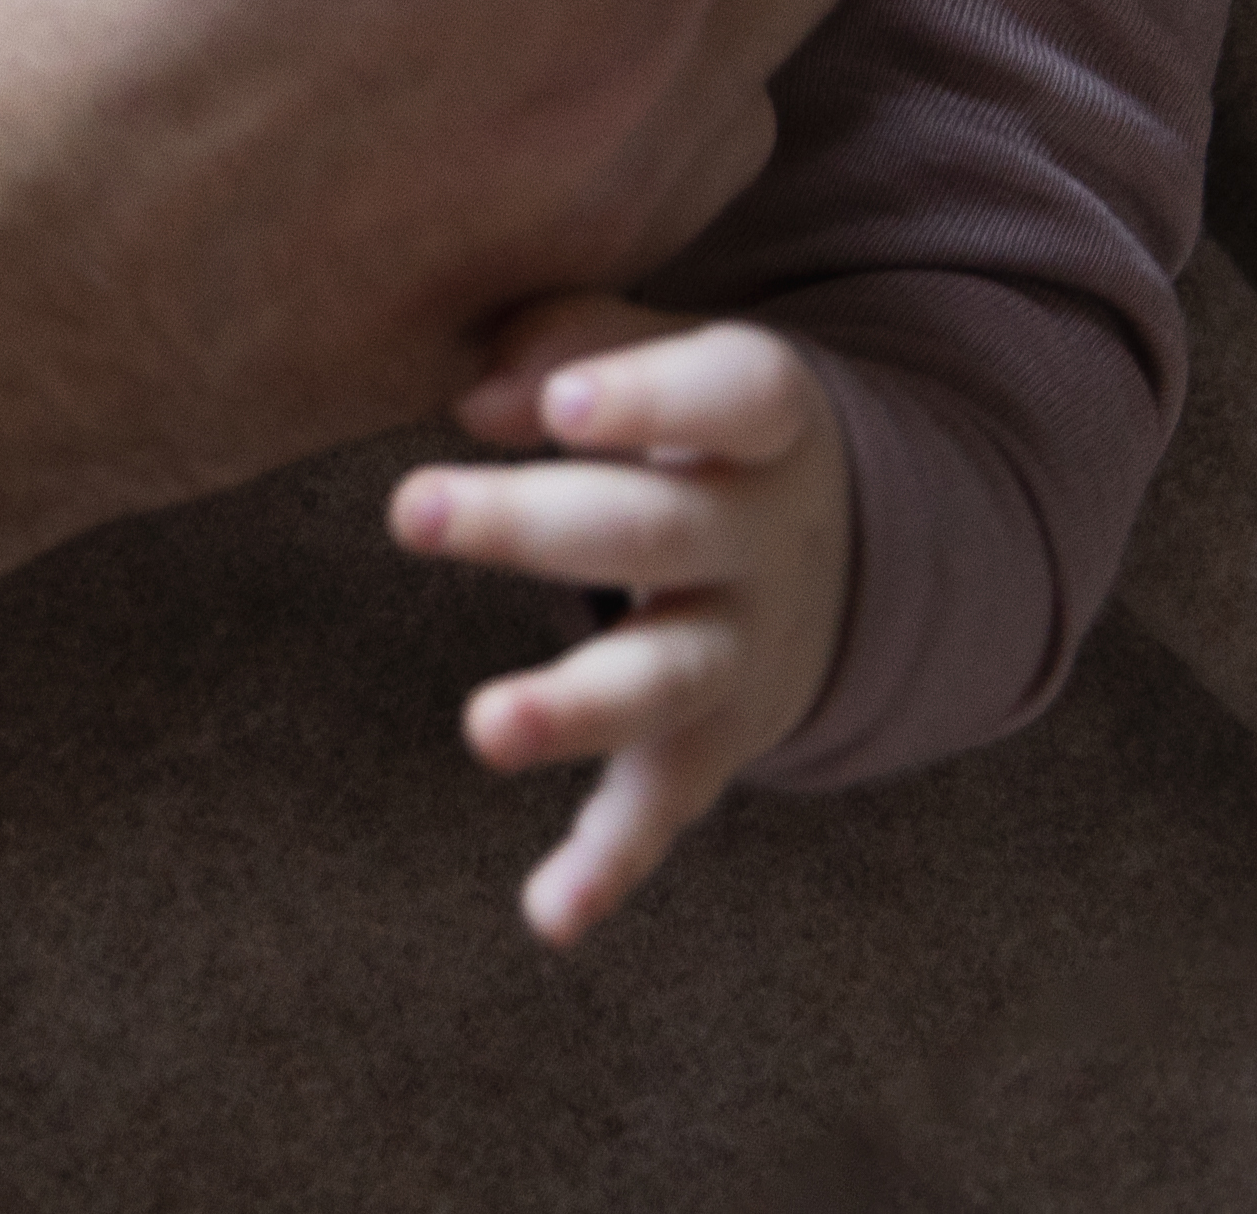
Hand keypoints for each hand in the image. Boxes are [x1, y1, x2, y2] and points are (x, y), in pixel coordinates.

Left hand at [394, 297, 853, 943]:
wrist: (846, 543)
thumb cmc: (693, 417)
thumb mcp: (668, 357)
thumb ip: (573, 342)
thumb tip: (472, 394)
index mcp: (762, 418)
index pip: (728, 395)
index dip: (652, 397)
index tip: (558, 406)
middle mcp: (763, 539)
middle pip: (654, 531)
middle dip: (533, 526)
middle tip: (410, 511)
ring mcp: (746, 650)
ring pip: (665, 677)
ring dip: (575, 706)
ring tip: (487, 730)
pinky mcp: (714, 743)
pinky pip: (661, 806)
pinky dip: (608, 864)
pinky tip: (548, 915)